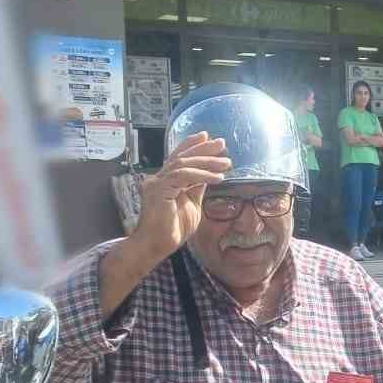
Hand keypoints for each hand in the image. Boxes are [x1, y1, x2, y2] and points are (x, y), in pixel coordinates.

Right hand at [130, 132, 230, 261]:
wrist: (157, 246)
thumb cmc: (173, 229)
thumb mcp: (191, 203)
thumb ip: (196, 187)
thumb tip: (208, 173)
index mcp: (164, 181)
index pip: (178, 157)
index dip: (191, 145)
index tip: (207, 136)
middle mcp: (158, 179)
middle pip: (181, 157)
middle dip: (203, 149)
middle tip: (222, 145)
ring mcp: (156, 183)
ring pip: (183, 164)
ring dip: (207, 161)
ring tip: (226, 163)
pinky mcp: (159, 190)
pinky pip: (183, 176)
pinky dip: (202, 175)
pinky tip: (218, 178)